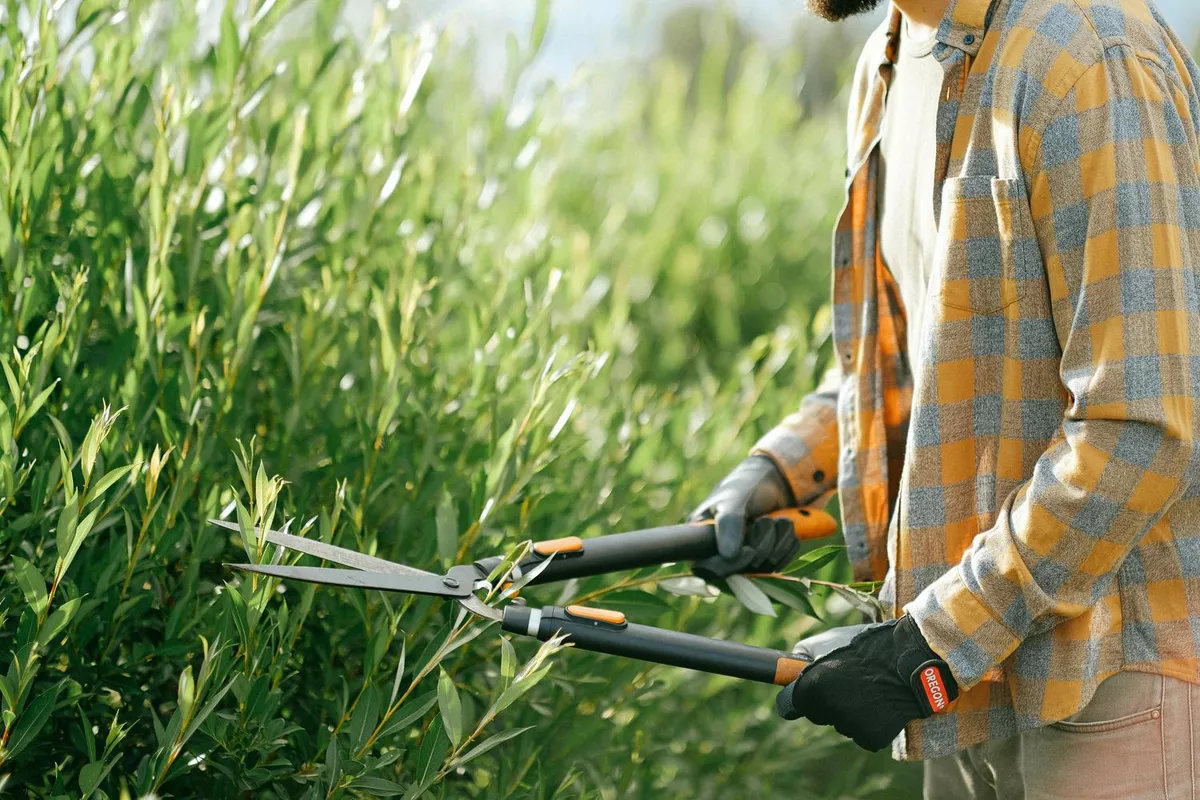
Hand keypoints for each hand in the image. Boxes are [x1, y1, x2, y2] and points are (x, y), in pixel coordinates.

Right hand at [689, 455, 795, 564]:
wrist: (770, 481)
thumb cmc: (743, 486)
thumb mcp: (733, 499)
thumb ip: (729, 523)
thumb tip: (728, 555)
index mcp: (701, 541)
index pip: (708, 570)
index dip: (730, 566)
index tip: (749, 551)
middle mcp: (721, 556)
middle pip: (743, 571)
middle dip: (761, 544)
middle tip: (762, 520)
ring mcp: (745, 560)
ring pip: (767, 566)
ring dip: (777, 539)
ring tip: (770, 518)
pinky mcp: (765, 560)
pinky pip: (783, 561)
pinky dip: (787, 541)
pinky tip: (780, 525)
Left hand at [775, 616, 958, 751]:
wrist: (911, 659)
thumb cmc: (868, 647)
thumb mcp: (828, 641)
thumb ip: (803, 656)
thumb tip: (788, 670)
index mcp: (811, 688)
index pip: (788, 706)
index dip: (795, 697)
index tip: (801, 692)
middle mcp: (827, 711)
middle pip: (817, 713)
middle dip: (826, 700)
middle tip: (847, 681)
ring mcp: (849, 726)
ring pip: (841, 723)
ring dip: (849, 710)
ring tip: (868, 688)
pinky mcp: (871, 738)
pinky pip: (862, 733)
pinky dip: (869, 722)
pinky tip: (880, 704)